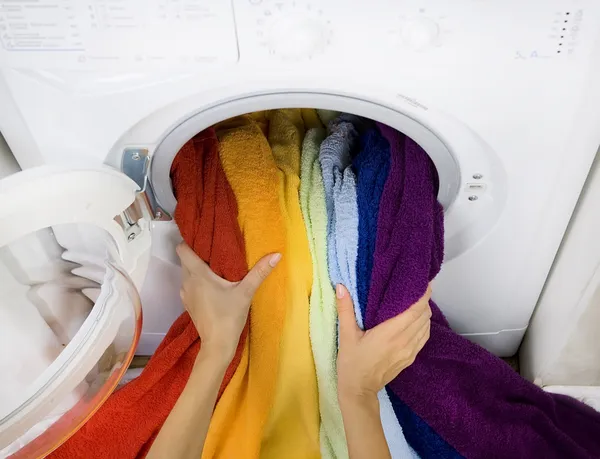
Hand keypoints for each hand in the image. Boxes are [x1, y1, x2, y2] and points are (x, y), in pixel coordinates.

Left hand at [176, 242, 281, 361]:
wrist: (217, 345)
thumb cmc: (229, 316)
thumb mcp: (246, 292)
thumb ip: (259, 272)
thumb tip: (277, 254)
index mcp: (198, 274)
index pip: (182, 249)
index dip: (189, 241)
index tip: (202, 237)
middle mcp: (187, 282)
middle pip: (185, 260)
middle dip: (196, 253)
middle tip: (214, 249)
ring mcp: (186, 294)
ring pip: (186, 273)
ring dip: (196, 268)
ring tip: (213, 265)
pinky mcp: (188, 304)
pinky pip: (188, 285)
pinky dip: (196, 281)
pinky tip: (211, 284)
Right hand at [336, 284, 431, 398]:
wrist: (359, 391)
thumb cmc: (351, 363)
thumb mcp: (346, 335)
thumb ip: (345, 310)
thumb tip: (340, 287)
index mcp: (391, 333)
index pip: (415, 310)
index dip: (422, 295)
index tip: (424, 283)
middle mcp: (405, 341)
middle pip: (424, 316)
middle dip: (423, 301)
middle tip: (417, 289)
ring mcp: (410, 352)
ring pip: (426, 327)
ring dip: (424, 314)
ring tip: (417, 302)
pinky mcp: (410, 359)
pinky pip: (423, 338)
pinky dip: (423, 326)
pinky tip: (416, 321)